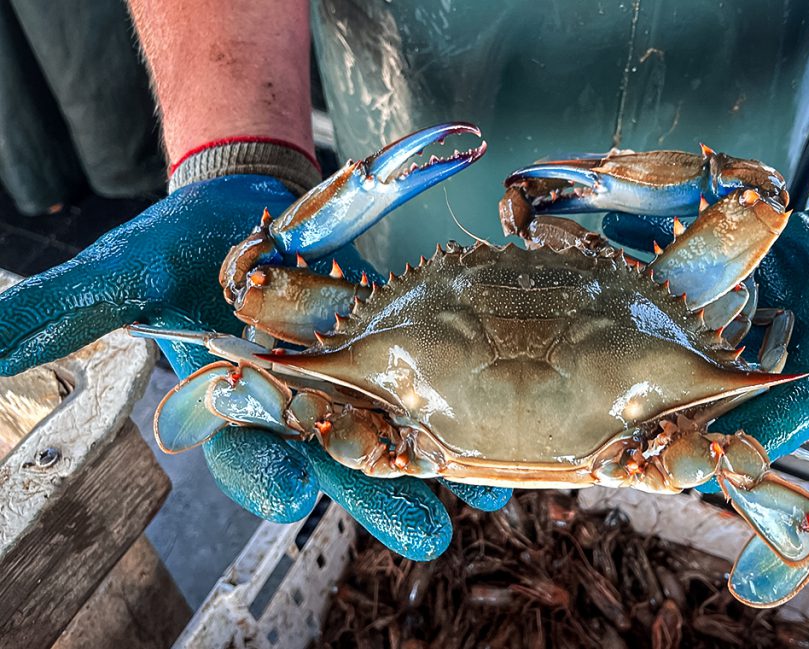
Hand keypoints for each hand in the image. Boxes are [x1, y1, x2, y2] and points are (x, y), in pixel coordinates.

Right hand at [0, 174, 509, 559]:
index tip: (294, 500)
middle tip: (421, 536)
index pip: (247, 452)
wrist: (245, 206)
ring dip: (439, 464)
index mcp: (233, 405)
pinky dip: (467, 408)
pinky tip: (509, 434)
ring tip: (488, 494)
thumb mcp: (121, 276)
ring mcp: (349, 380)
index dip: (267, 475)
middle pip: (338, 459)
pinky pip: (431, 381)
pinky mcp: (392, 348)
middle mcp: (297, 405)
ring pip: (394, 432)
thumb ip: (66, 317)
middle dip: (375, 495)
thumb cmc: (178, 246)